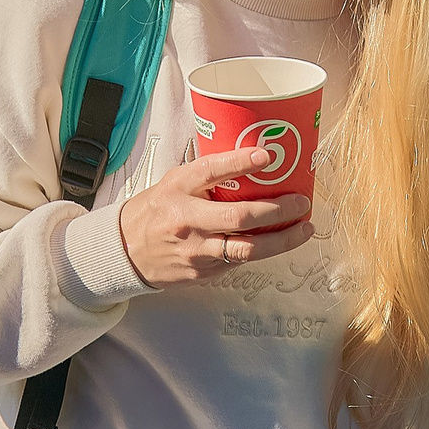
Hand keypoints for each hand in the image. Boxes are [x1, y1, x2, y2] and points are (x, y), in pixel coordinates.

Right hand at [118, 149, 312, 286]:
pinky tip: (278, 242)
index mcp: (178, 190)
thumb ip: (208, 173)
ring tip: (303, 229)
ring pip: (248, 250)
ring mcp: (196, 251)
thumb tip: (253, 159)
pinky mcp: (202, 272)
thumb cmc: (157, 211)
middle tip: (301, 202)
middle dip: (278, 210)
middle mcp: (187, 221)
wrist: (125, 251)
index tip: (266, 155)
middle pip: (240, 218)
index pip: (210, 171)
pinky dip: (262, 251)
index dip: (240, 162)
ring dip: (282, 240)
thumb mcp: (175, 182)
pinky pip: (239, 261)